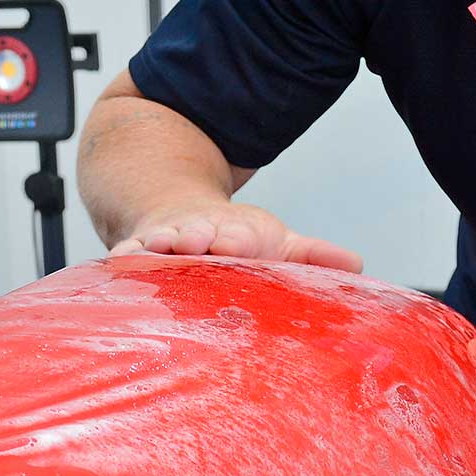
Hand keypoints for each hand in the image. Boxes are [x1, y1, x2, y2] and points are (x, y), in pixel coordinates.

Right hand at [111, 201, 362, 271]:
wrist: (178, 209)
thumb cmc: (234, 238)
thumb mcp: (276, 243)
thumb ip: (311, 256)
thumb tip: (356, 265)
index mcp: (238, 235)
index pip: (240, 237)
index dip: (240, 241)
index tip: (241, 243)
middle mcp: (202, 234)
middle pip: (200, 236)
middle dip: (199, 238)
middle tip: (199, 241)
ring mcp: (170, 241)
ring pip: (164, 241)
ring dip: (162, 244)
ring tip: (159, 247)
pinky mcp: (142, 249)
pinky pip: (131, 251)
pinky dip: (126, 255)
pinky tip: (119, 260)